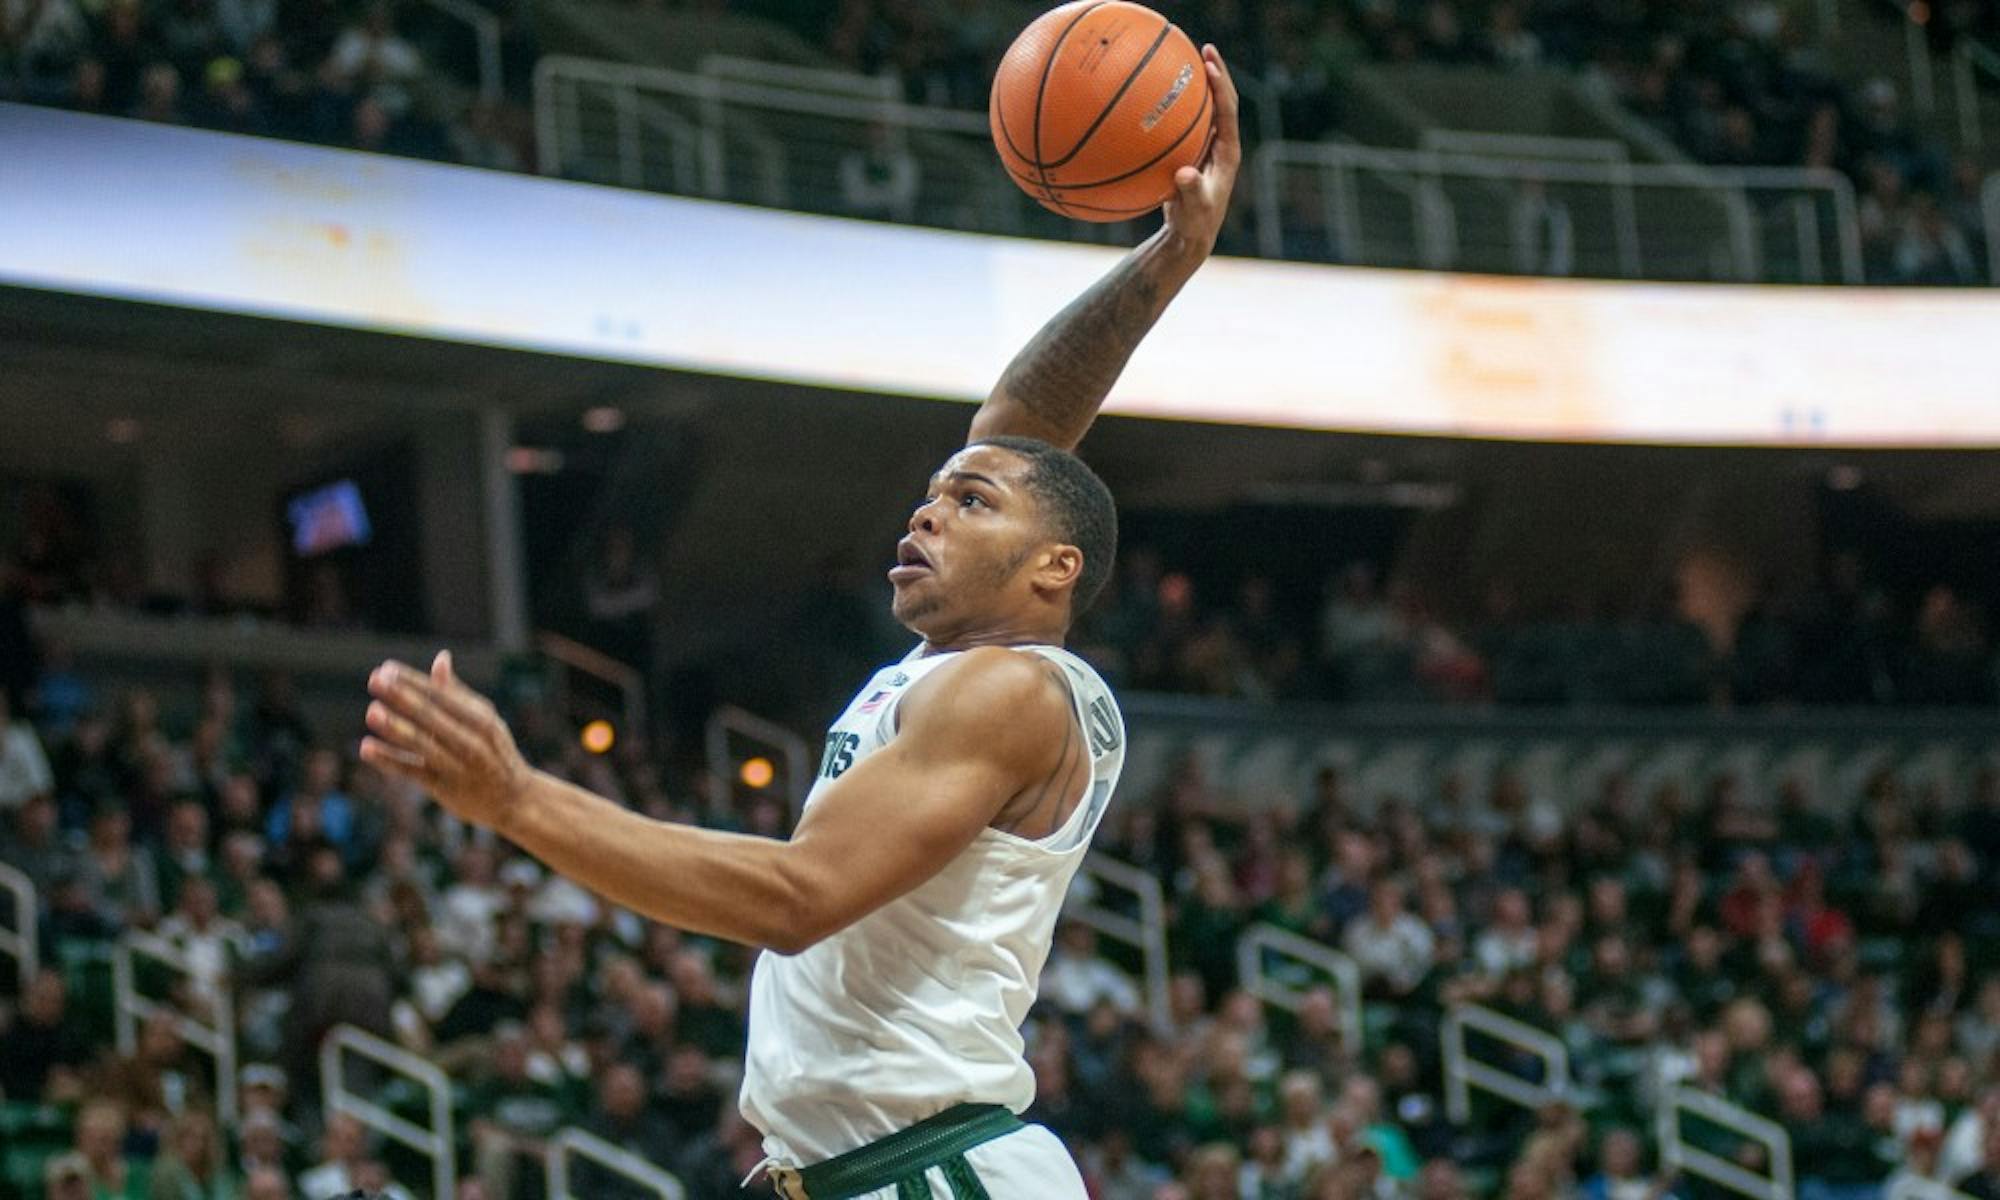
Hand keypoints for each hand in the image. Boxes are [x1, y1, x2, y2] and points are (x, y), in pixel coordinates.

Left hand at [363, 651, 531, 833]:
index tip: (386, 669)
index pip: (443, 695)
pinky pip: (413, 772)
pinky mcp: (445, 789)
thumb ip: (458, 693)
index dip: (414, 681)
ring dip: (396, 728)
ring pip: (423, 744)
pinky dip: (390, 760)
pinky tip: (366, 748)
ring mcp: (459, 766)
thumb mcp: (484, 720)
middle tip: (375, 680)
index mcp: (481, 719)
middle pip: (432, 716)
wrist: (514, 799)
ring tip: (372, 712)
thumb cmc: (493, 752)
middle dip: (403, 697)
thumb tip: (441, 658)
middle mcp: (473, 741)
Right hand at [1160, 43, 1240, 255]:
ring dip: (1201, 83)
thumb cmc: (1194, 222)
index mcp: (1228, 152)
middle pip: (1224, 101)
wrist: (1191, 233)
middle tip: (1205, 49)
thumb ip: (1190, 192)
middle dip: (1217, 74)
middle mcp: (1223, 144)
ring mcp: (1210, 146)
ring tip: (1189, 59)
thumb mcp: (1192, 209)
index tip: (1209, 66)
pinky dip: (1182, 103)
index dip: (1220, 88)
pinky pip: (1190, 120)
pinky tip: (1162, 91)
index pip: (1228, 112)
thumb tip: (1185, 174)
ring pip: (1209, 107)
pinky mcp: (1196, 151)